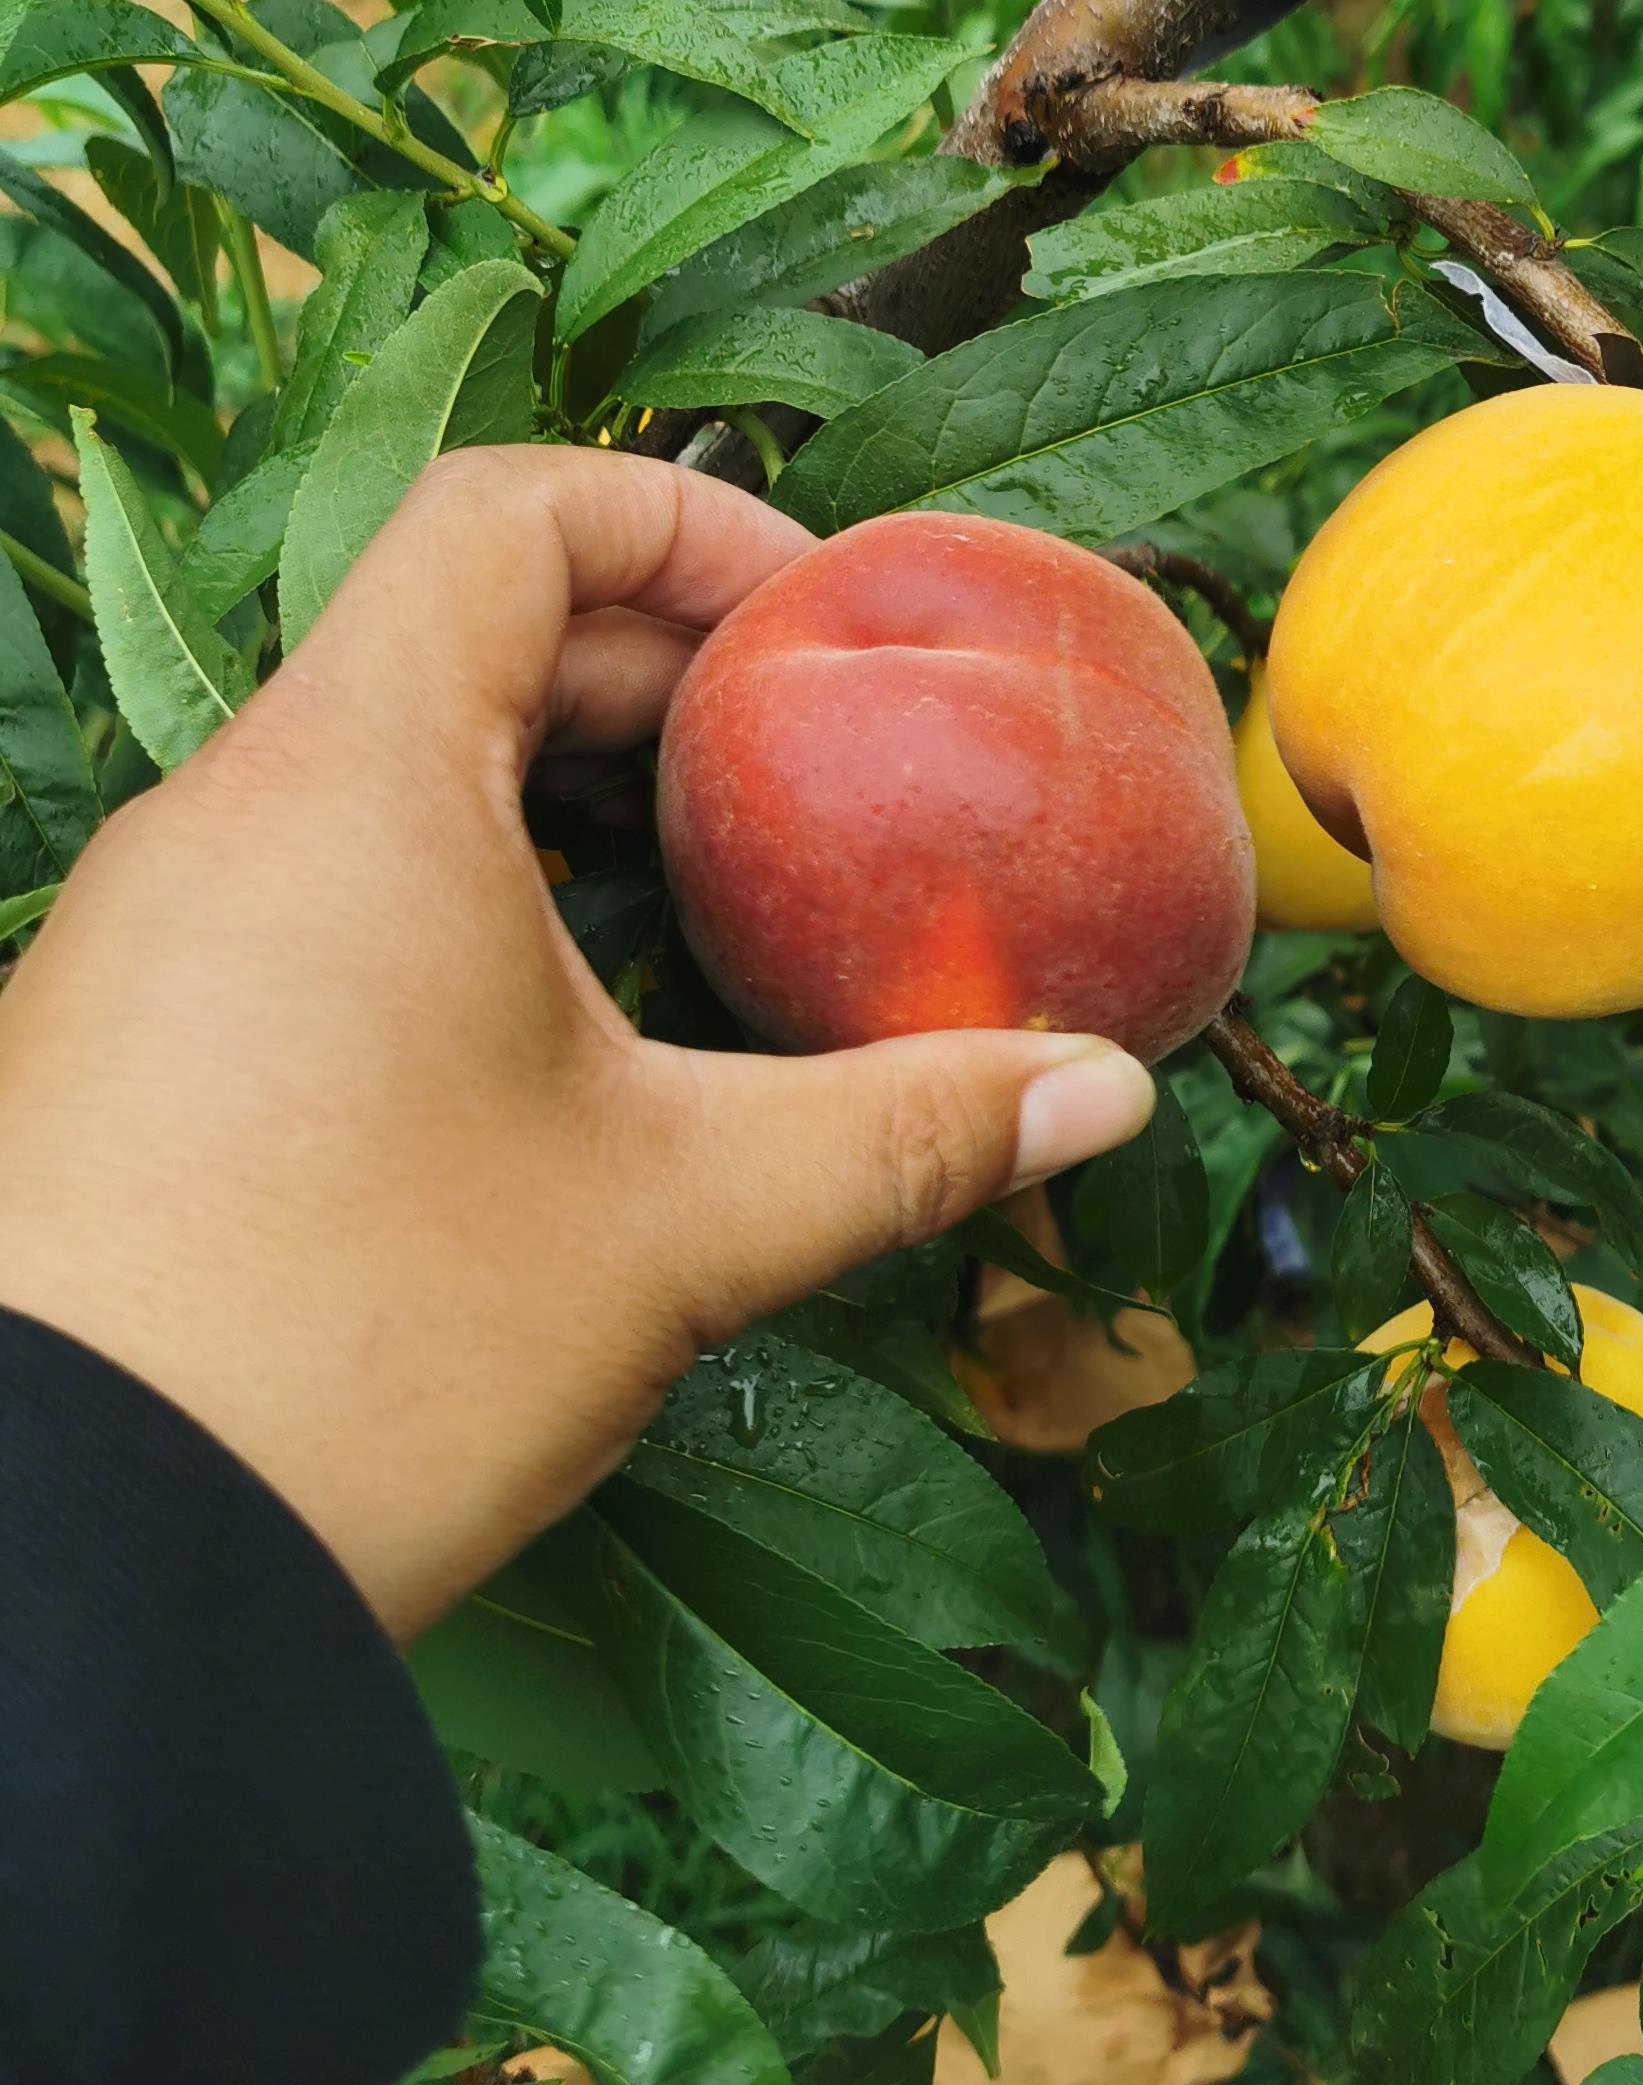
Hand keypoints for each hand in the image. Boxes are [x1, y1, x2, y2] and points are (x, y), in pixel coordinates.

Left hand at [0, 449, 1154, 1639]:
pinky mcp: (112, 1051)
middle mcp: (225, 819)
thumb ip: (905, 1129)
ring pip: (369, 780)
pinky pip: (296, 899)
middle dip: (649, 682)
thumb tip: (1098, 1089)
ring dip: (546, 806)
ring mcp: (146, 937)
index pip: (510, 512)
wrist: (76, 1572)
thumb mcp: (681, 1220)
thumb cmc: (366, 1348)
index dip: (684, 520)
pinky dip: (441, 910)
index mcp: (358, 778)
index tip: (814, 621)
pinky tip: (542, 1060)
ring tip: (692, 918)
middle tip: (800, 781)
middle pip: (449, 638)